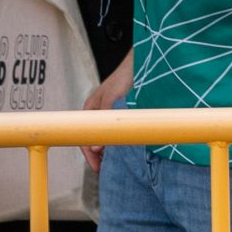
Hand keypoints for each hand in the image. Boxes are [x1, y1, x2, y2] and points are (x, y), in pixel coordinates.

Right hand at [83, 53, 130, 178]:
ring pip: (109, 137)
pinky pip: (121, 131)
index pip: (85, 139)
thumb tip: (95, 149)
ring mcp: (112, 113)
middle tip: (111, 170)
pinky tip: (131, 147)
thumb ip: (104, 122)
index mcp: (91, 110)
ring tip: (121, 163)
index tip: (99, 169)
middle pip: (96, 140)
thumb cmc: (126, 75)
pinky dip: (123, 141)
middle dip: (102, 156)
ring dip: (113, 149)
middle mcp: (100, 113)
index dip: (91, 156)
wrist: (146, 61)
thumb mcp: (113, 99)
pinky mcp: (126, 112)